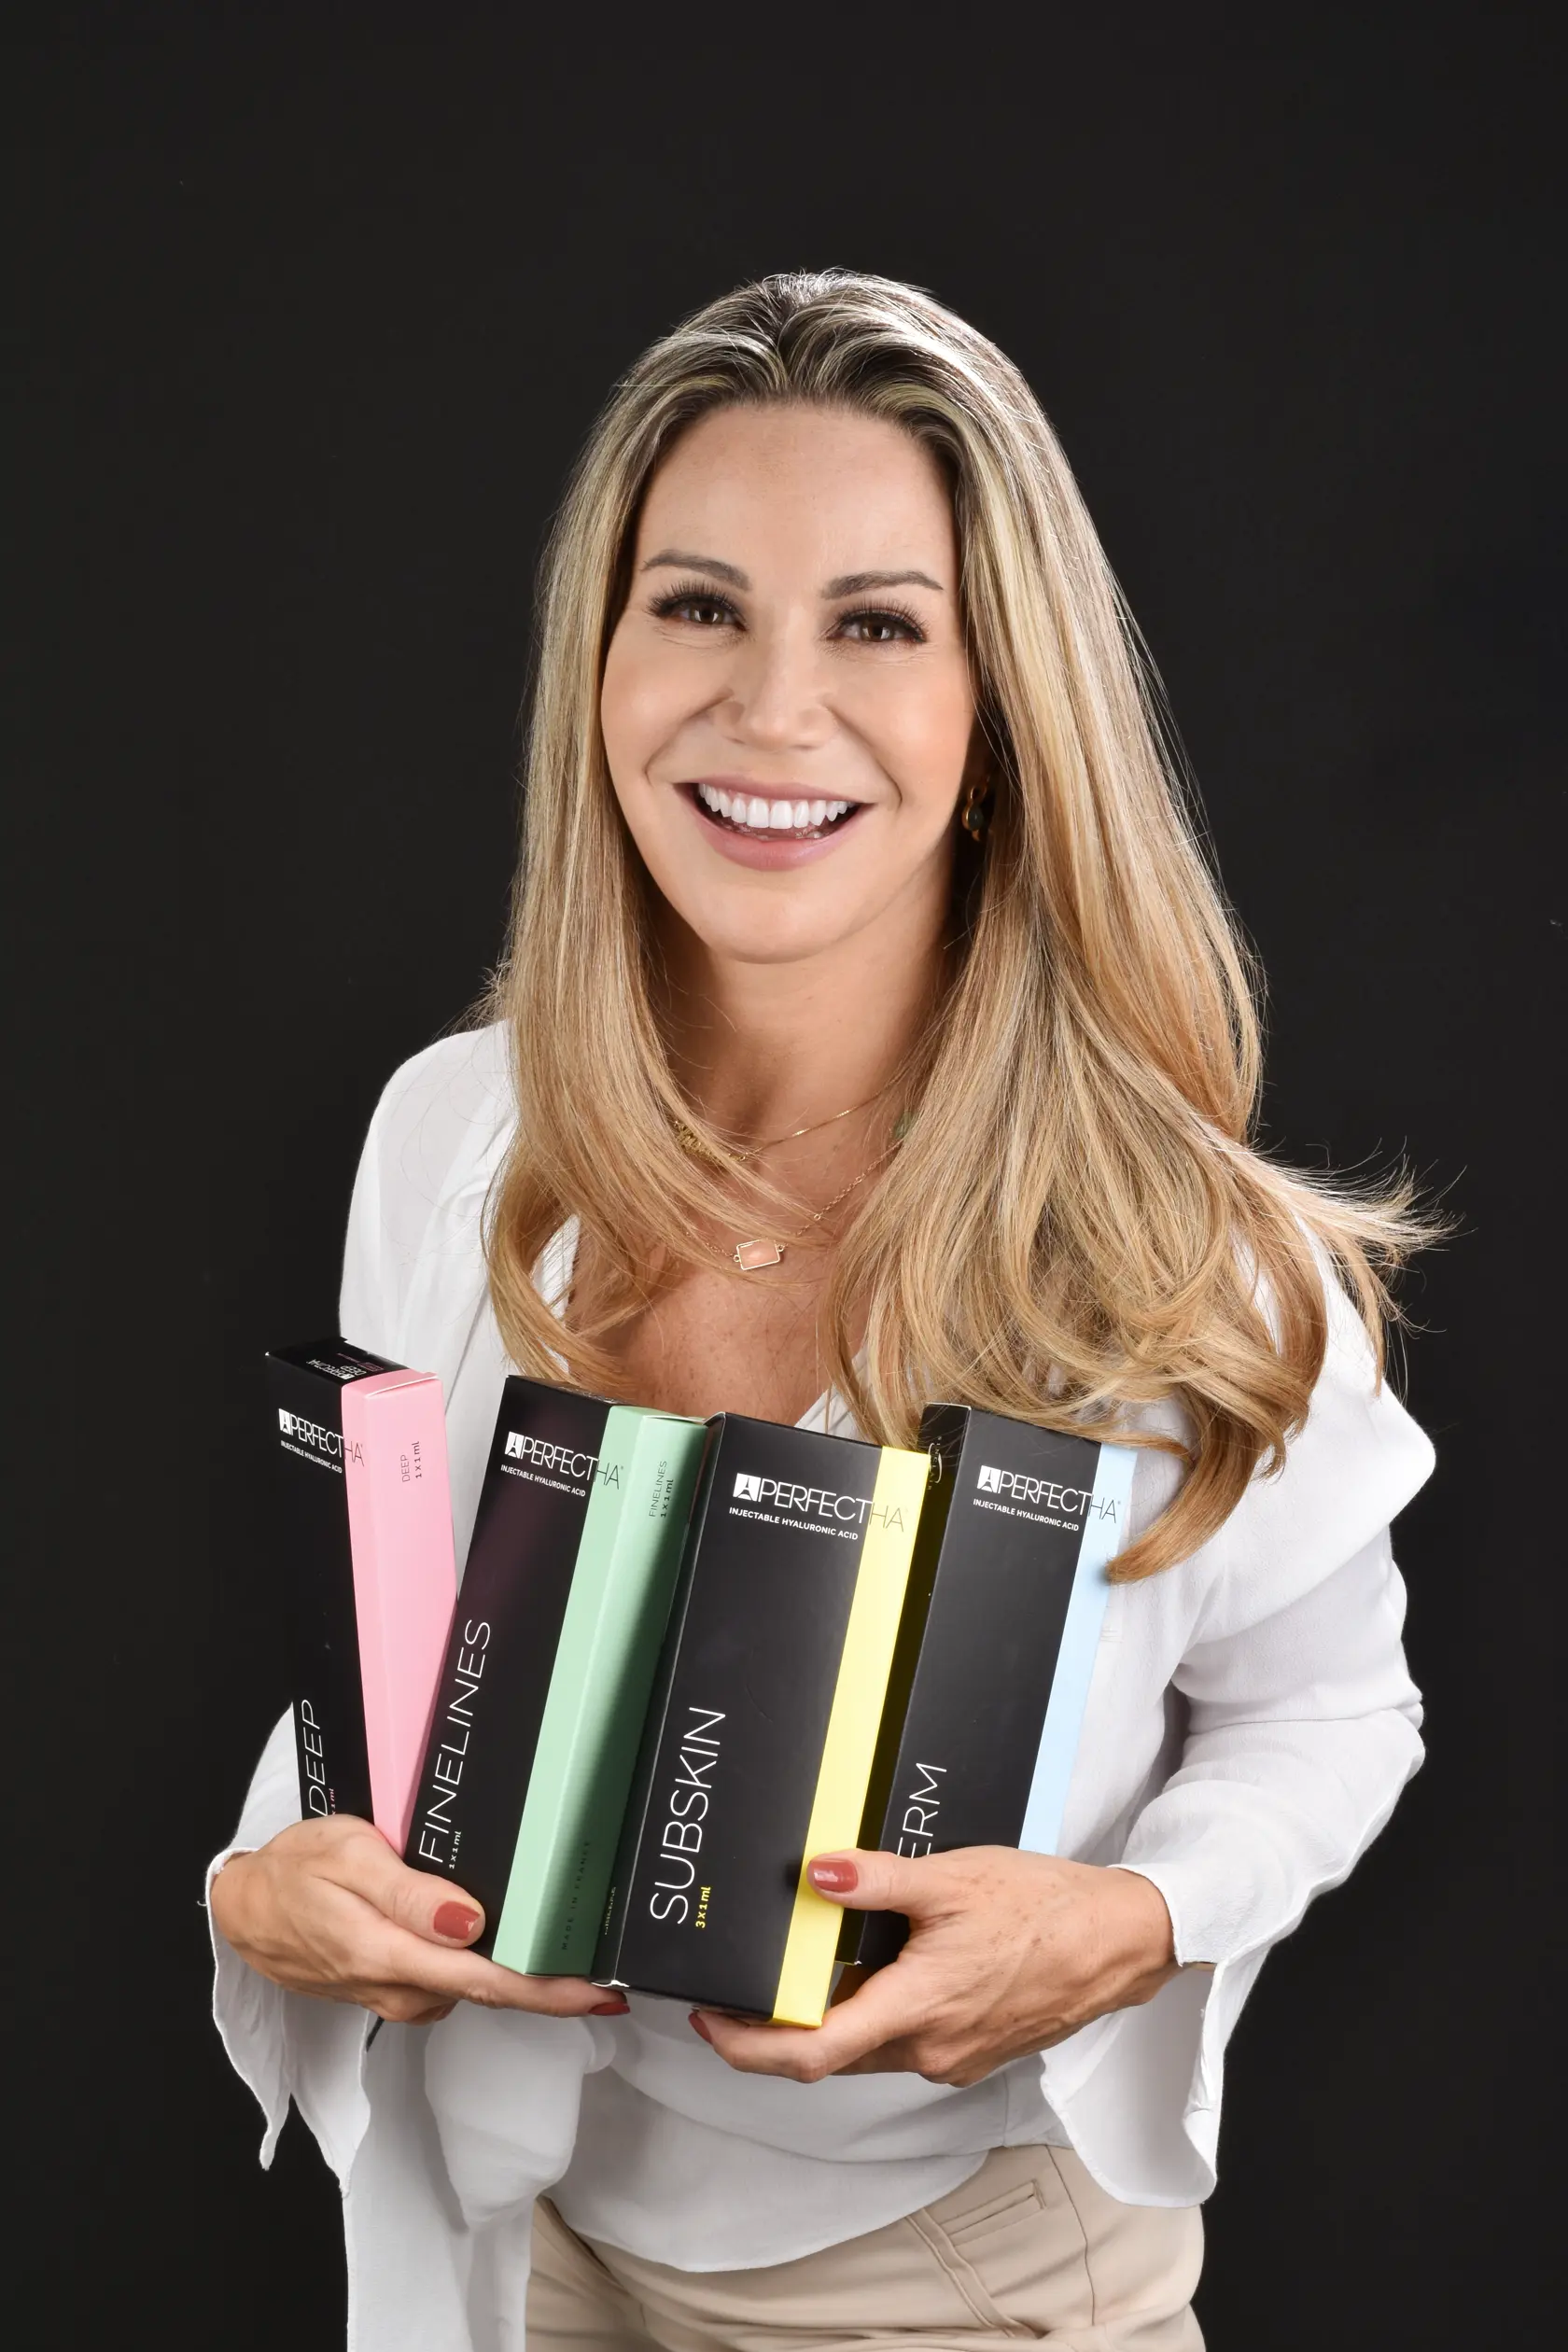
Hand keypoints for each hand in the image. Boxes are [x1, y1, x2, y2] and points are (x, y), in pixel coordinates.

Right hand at [208, 1815, 627, 2025]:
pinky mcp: (392, 1990)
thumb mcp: (347, 1856)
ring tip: (562, 1940)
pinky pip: (448, 1983)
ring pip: (470, 1988)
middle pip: (489, 1992)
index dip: (548, 1991)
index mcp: (389, 1954)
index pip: (485, 1981)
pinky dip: (477, 1966)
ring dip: (515, 1973)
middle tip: (610, 1972)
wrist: (243, 1909)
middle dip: (551, 1987)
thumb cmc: (294, 1871)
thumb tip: (470, 1922)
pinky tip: (494, 1937)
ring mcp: (395, 1995)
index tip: (600, 1992)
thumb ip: (409, 1892)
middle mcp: (398, 1988)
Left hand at [693, 1847, 1179, 2087]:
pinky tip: (880, 1968)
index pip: (810, 2054)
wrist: (1119, 1941)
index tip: (710, 2019)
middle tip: (744, 1984)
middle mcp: (930, 2049)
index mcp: (917, 2009)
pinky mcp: (973, 2049)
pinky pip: (905, 2042)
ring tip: (808, 1966)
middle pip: (832, 2055)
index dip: (747, 2046)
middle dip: (780, 2029)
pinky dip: (877, 2014)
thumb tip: (816, 1874)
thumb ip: (876, 1879)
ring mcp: (954, 2056)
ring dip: (832, 2018)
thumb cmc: (1046, 1909)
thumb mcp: (953, 1878)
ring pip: (869, 2049)